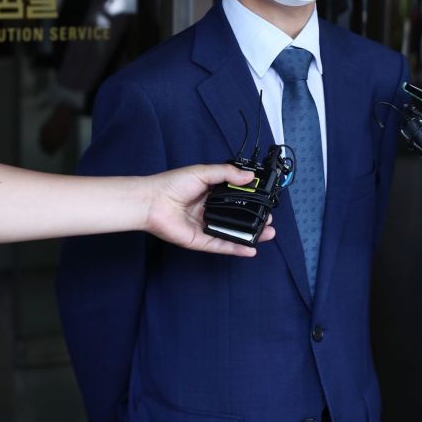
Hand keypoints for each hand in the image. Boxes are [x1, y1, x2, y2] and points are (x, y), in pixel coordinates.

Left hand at [143, 164, 275, 255]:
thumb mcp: (203, 172)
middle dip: (255, 219)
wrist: (151, 201)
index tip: (265, 200)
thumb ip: (227, 174)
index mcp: (210, 193)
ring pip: (232, 233)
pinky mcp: (200, 240)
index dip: (251, 199)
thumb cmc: (171, 184)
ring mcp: (205, 226)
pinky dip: (236, 248)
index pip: (236, 197)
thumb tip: (249, 176)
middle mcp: (209, 210)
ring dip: (250, 235)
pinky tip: (250, 249)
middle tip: (269, 219)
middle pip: (237, 217)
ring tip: (267, 233)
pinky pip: (221, 245)